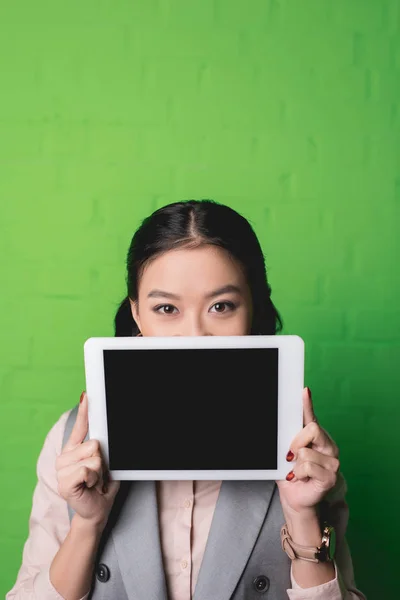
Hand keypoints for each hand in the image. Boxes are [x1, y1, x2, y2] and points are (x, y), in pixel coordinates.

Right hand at [56, 392, 119, 528]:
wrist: (96, 511)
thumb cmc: (101, 486)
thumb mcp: (104, 463)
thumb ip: (102, 447)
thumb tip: (103, 433)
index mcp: (74, 450)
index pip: (80, 427)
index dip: (84, 411)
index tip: (87, 395)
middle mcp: (64, 458)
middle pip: (94, 444)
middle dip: (102, 460)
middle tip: (98, 474)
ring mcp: (62, 470)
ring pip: (93, 457)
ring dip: (99, 471)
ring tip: (94, 481)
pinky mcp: (64, 483)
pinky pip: (88, 469)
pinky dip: (94, 478)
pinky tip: (90, 486)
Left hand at [276, 387, 339, 518]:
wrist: (296, 499)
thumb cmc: (290, 475)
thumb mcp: (285, 452)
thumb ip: (286, 437)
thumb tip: (278, 422)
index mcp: (316, 437)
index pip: (311, 416)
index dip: (307, 403)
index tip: (304, 391)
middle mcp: (327, 445)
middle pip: (313, 429)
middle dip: (296, 441)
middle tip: (290, 454)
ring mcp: (332, 461)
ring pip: (306, 451)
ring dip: (295, 464)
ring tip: (297, 471)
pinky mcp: (330, 476)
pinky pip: (308, 466)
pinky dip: (299, 473)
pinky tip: (301, 478)